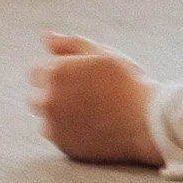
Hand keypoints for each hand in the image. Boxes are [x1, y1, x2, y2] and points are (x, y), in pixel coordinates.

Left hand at [28, 33, 162, 166]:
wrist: (147, 122)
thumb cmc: (129, 83)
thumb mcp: (104, 54)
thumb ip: (70, 44)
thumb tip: (45, 38)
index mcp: (56, 73)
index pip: (35, 69)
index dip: (59, 69)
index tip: (81, 74)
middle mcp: (47, 100)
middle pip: (36, 93)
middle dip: (53, 90)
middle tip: (87, 91)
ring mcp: (53, 125)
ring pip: (45, 115)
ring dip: (58, 110)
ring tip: (90, 108)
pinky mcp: (61, 144)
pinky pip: (55, 133)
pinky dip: (67, 128)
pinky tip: (92, 123)